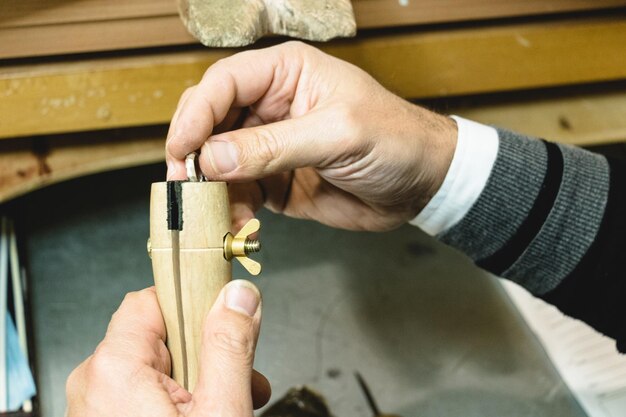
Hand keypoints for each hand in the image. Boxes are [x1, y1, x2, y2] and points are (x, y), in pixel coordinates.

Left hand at [66, 281, 268, 416]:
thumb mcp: (220, 410)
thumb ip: (230, 346)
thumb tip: (238, 297)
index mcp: (114, 368)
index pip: (151, 299)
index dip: (194, 305)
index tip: (223, 315)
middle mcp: (95, 383)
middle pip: (160, 335)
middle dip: (206, 353)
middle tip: (239, 377)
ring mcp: (96, 407)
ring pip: (156, 368)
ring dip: (197, 380)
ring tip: (227, 404)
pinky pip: (142, 394)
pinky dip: (176, 401)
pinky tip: (204, 414)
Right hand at [166, 41, 456, 231]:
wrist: (422, 185)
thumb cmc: (394, 139)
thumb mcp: (337, 135)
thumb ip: (273, 145)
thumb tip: (212, 157)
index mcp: (286, 74)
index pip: (223, 83)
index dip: (196, 114)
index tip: (183, 149)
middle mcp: (270, 106)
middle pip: (211, 122)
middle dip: (195, 153)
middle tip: (186, 184)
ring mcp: (270, 146)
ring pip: (219, 162)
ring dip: (211, 188)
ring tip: (212, 212)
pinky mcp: (275, 181)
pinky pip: (239, 192)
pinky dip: (231, 209)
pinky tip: (237, 223)